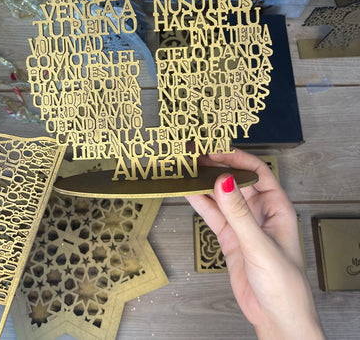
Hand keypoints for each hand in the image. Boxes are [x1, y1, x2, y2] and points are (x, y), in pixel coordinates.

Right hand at [186, 149, 324, 339]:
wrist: (276, 318)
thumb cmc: (284, 284)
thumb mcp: (260, 246)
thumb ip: (239, 215)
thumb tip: (224, 182)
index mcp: (277, 207)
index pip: (257, 172)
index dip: (237, 159)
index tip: (216, 151)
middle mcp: (260, 212)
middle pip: (236, 181)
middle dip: (217, 167)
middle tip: (195, 157)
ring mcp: (243, 225)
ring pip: (221, 197)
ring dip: (205, 184)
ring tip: (186, 170)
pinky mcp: (230, 239)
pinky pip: (213, 215)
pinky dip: (200, 203)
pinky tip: (188, 192)